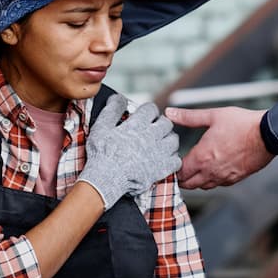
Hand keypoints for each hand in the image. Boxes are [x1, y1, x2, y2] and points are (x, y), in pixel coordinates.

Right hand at [77, 95, 181, 209]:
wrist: (105, 179)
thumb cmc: (101, 154)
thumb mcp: (101, 127)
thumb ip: (112, 110)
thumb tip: (118, 98)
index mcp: (138, 125)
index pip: (151, 109)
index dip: (148, 111)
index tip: (144, 116)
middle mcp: (151, 136)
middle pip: (166, 123)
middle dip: (160, 124)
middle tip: (153, 129)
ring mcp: (159, 153)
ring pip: (174, 140)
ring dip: (168, 139)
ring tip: (159, 143)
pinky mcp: (162, 169)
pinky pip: (176, 160)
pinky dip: (172, 159)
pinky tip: (163, 159)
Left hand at [169, 106, 272, 188]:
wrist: (268, 135)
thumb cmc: (242, 124)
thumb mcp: (213, 115)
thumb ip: (189, 117)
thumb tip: (170, 113)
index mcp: (202, 157)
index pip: (179, 173)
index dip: (173, 168)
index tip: (172, 162)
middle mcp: (211, 171)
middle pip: (188, 184)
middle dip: (182, 177)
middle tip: (180, 167)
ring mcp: (224, 177)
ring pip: (203, 186)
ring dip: (196, 180)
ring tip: (195, 168)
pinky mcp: (236, 178)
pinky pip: (218, 184)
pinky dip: (212, 180)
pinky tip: (213, 169)